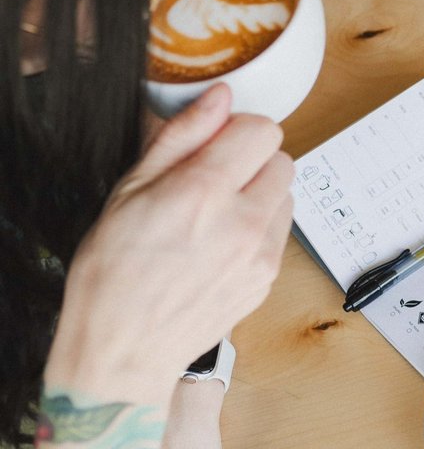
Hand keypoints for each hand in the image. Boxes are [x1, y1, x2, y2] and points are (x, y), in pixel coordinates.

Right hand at [46, 83, 291, 405]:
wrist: (122, 351)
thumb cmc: (112, 273)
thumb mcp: (128, 192)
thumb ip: (181, 138)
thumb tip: (220, 97)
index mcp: (203, 192)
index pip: (262, 129)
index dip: (237, 130)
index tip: (215, 143)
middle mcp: (242, 221)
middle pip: (281, 158)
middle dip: (250, 160)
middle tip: (211, 182)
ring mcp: (261, 253)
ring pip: (286, 193)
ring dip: (260, 193)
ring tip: (214, 215)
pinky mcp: (270, 276)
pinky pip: (281, 230)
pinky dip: (260, 226)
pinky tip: (221, 242)